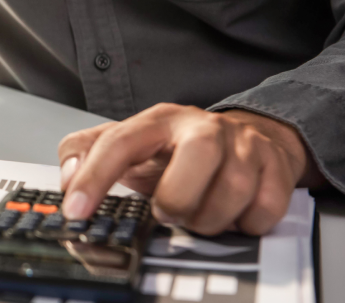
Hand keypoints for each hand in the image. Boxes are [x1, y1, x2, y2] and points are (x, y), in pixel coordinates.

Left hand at [57, 104, 323, 235]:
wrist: (248, 137)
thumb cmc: (178, 150)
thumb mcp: (130, 144)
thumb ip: (87, 154)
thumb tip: (68, 179)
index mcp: (158, 120)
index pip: (119, 142)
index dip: (95, 177)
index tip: (76, 210)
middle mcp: (202, 127)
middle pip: (190, 166)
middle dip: (176, 202)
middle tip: (168, 213)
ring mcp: (244, 144)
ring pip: (231, 192)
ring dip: (209, 220)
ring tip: (199, 216)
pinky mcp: (276, 167)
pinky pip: (263, 210)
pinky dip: (244, 224)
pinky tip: (232, 214)